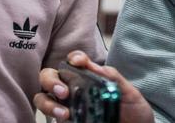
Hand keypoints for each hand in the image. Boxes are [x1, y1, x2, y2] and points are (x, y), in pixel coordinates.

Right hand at [33, 50, 153, 122]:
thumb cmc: (131, 112)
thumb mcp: (129, 94)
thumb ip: (114, 79)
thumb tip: (98, 68)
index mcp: (86, 77)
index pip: (74, 61)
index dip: (74, 58)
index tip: (78, 62)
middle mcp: (71, 88)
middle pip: (49, 76)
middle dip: (51, 80)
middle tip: (63, 92)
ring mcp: (65, 105)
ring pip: (42, 96)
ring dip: (47, 102)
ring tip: (63, 112)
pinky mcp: (63, 120)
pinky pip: (47, 115)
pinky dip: (50, 113)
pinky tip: (64, 117)